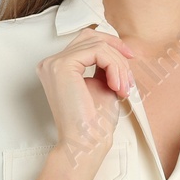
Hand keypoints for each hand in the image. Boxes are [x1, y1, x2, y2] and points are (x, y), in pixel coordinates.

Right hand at [38, 26, 135, 166]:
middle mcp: (50, 63)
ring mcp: (53, 63)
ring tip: (124, 87)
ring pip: (97, 45)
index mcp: (57, 67)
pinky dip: (114, 67)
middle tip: (129, 72)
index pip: (85, 41)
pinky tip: (118, 86)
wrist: (86, 142)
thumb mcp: (102, 84)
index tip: (129, 59)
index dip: (110, 44)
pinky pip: (98, 52)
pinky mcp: (62, 66)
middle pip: (90, 37)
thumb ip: (104, 66)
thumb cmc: (95, 121)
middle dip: (116, 51)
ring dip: (118, 65)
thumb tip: (117, 49)